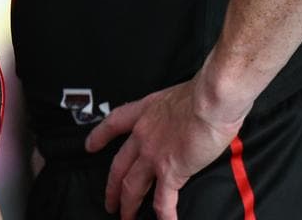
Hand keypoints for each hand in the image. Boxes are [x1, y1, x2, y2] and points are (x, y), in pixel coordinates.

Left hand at [85, 79, 247, 219]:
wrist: (211, 100)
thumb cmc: (203, 94)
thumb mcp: (178, 95)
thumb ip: (175, 110)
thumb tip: (184, 116)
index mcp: (144, 112)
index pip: (113, 124)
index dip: (99, 136)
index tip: (89, 146)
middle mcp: (143, 135)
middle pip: (119, 165)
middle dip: (112, 187)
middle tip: (108, 201)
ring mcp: (153, 155)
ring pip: (132, 186)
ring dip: (128, 205)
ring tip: (125, 217)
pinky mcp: (171, 171)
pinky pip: (163, 200)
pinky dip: (163, 215)